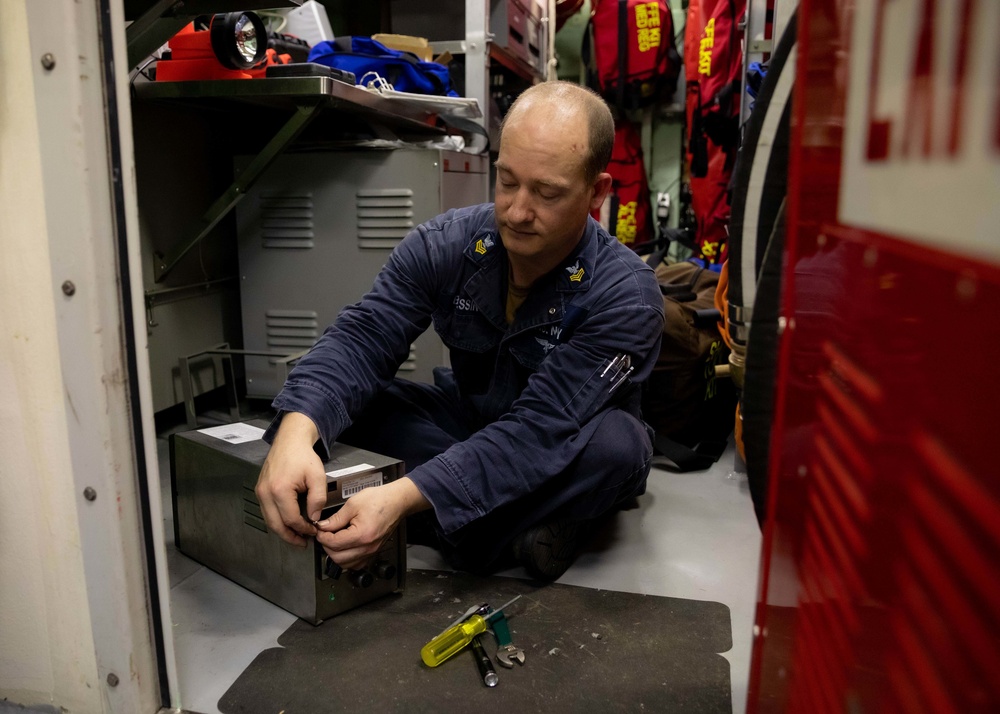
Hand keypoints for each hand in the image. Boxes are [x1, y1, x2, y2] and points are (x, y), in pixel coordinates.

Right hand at [255, 413, 326, 546]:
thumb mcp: (317, 477)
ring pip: (269, 520)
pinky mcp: (260, 490)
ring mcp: (260, 491)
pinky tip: (288, 523)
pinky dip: (277, 520)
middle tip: (302, 543)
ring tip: (296, 536)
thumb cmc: (303, 456)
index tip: (313, 530)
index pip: (291, 519)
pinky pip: (267, 511)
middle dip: (290, 537)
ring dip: (282, 530)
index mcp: (280, 490)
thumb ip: (317, 500)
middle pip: (275, 525)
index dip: (303, 529)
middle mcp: (266, 493)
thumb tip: (314, 518)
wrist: (290, 441)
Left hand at [316, 477, 428, 570]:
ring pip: (346, 565)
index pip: (334, 544)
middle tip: (324, 535)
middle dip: (327, 547)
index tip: (320, 530)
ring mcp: (372, 551)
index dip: (322, 536)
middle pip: (337, 558)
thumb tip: (323, 527)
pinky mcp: (374, 552)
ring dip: (336, 555)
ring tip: (333, 540)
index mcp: (362, 535)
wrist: (397, 501)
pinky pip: (356, 564)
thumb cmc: (380, 500)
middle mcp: (368, 547)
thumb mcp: (353, 504)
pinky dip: (347, 559)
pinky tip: (344, 548)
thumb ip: (336, 518)